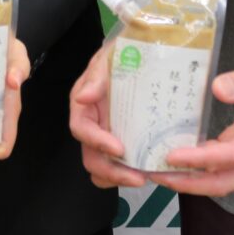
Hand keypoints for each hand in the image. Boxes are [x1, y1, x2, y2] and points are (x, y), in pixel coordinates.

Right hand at [68, 47, 149, 189]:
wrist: (141, 56)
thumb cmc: (122, 56)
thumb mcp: (108, 59)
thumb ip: (96, 77)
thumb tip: (82, 97)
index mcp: (84, 106)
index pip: (81, 129)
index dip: (97, 142)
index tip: (119, 149)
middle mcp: (93, 125)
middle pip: (91, 157)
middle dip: (111, 172)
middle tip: (138, 177)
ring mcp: (108, 136)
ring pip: (103, 167)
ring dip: (120, 178)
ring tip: (144, 178)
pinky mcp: (125, 142)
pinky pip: (122, 165)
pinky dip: (131, 173)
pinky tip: (151, 172)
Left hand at [151, 44, 233, 196]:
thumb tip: (216, 89)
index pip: (231, 156)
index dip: (200, 159)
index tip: (172, 156)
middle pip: (225, 181)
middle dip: (189, 181)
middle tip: (156, 174)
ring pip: (224, 179)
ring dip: (192, 179)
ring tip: (159, 170)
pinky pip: (225, 167)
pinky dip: (201, 168)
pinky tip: (178, 159)